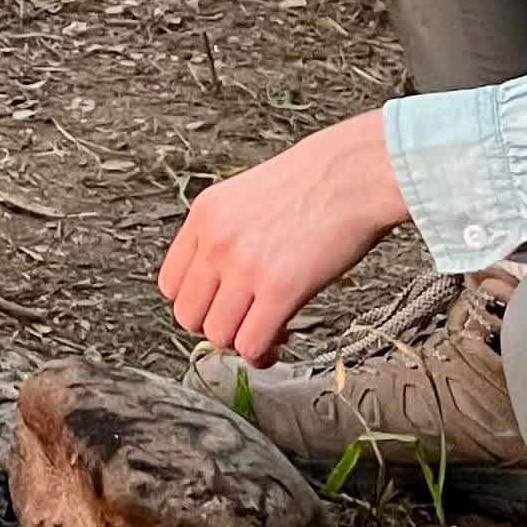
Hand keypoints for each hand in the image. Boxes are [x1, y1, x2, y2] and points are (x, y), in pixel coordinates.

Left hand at [156, 112, 408, 365]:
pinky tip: (280, 339)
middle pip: (188, 315)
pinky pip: (252, 343)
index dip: (196, 303)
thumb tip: (223, 280)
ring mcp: (246, 267)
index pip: (170, 284)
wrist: (356, 173)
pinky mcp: (281, 289)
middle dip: (216, 326)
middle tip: (244, 322)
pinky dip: (263, 352)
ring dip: (241, 342)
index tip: (219, 306)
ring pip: (217, 335)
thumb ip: (227, 232)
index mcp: (205, 216)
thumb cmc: (316, 182)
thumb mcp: (248, 195)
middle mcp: (217, 242)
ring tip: (267, 331)